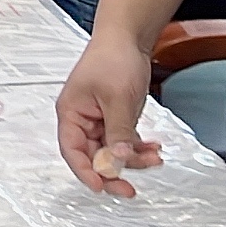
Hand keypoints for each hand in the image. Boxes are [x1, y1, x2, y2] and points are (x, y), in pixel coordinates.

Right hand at [55, 34, 161, 196]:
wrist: (128, 38)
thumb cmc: (113, 58)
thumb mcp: (117, 97)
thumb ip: (118, 131)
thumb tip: (118, 159)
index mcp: (71, 113)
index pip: (73, 151)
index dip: (85, 171)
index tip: (101, 186)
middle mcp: (82, 120)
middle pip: (93, 156)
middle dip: (114, 171)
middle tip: (129, 189)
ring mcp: (99, 120)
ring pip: (112, 152)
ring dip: (132, 159)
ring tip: (154, 158)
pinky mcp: (114, 118)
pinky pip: (124, 141)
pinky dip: (138, 148)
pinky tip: (154, 149)